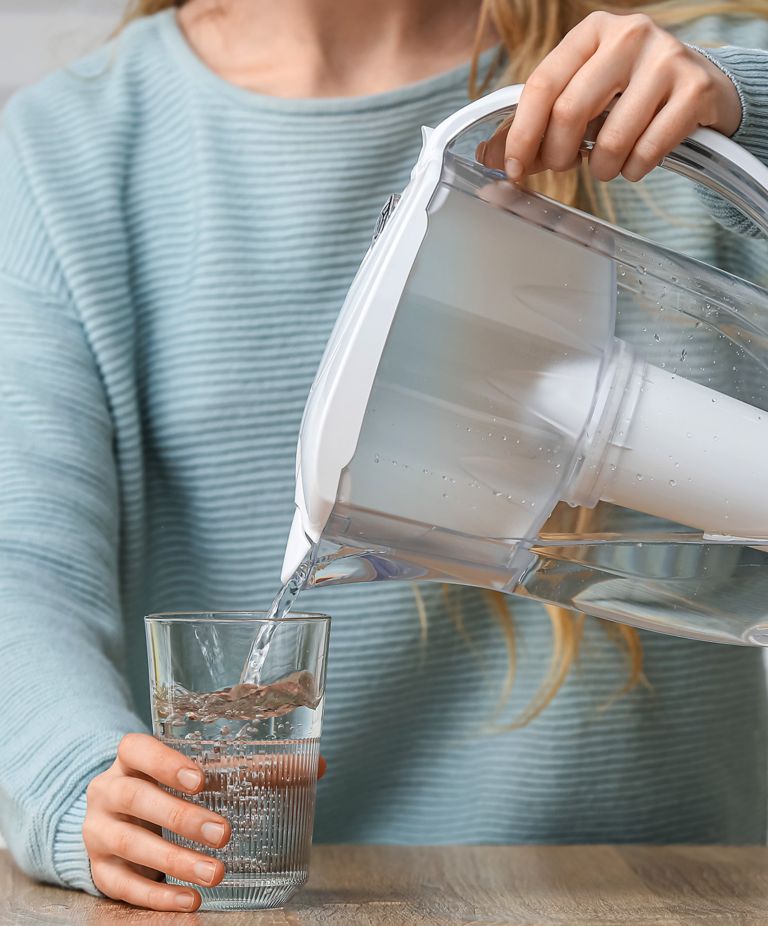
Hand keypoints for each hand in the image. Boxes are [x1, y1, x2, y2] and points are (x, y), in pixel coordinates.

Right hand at [84, 734, 230, 911]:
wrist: (110, 823)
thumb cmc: (156, 791)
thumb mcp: (173, 776)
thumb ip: (219, 771)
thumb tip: (285, 773)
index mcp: (126, 762)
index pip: (135, 750)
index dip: (165, 762)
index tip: (200, 780)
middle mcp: (105, 793)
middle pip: (136, 799)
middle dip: (181, 818)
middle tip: (222, 833)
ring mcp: (97, 832)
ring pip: (130, 844)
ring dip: (176, 861)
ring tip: (214, 872)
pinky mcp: (99, 869)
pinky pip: (124, 886)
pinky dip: (158, 895)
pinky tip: (189, 898)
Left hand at [478, 11, 741, 182]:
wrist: (701, 89)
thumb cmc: (629, 96)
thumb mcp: (581, 97)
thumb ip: (534, 126)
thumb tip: (488, 158)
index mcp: (591, 32)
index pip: (542, 84)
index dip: (522, 134)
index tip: (513, 168)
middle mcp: (628, 35)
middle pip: (570, 111)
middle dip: (559, 155)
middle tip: (565, 166)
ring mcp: (666, 59)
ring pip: (611, 138)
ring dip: (601, 169)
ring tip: (607, 164)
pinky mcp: (694, 90)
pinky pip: (648, 151)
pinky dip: (634, 171)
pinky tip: (636, 162)